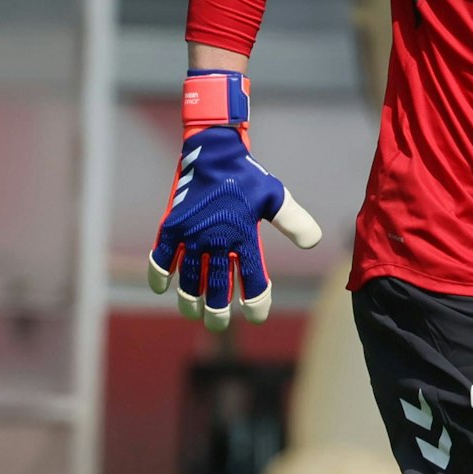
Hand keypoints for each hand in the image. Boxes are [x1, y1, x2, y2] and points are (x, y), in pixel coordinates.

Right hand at [146, 70, 321, 329]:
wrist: (214, 149)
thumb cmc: (247, 176)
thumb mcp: (275, 196)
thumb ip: (294, 220)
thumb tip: (314, 243)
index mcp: (243, 235)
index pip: (251, 279)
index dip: (255, 302)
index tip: (256, 315)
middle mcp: (216, 238)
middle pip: (215, 286)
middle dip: (217, 311)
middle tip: (219, 324)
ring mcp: (192, 233)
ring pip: (188, 278)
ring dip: (190, 299)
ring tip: (192, 311)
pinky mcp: (172, 225)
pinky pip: (161, 255)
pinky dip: (159, 272)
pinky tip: (161, 287)